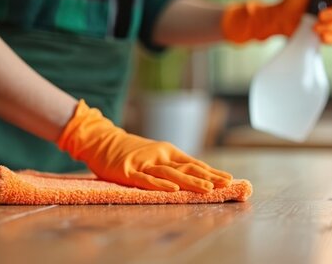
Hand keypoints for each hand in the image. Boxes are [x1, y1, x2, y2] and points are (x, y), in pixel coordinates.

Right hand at [56, 100, 232, 192]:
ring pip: (170, 173)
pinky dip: (159, 184)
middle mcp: (160, 155)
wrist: (102, 141)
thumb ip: (175, 164)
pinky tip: (172, 189)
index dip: (212, 172)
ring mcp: (143, 163)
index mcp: (168, 152)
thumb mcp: (157, 155)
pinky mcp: (127, 171)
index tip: (229, 179)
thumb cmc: (133, 151)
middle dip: (208, 177)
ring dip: (190, 182)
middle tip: (226, 185)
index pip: (194, 163)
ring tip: (207, 189)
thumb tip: (200, 174)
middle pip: (187, 168)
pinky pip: (145, 179)